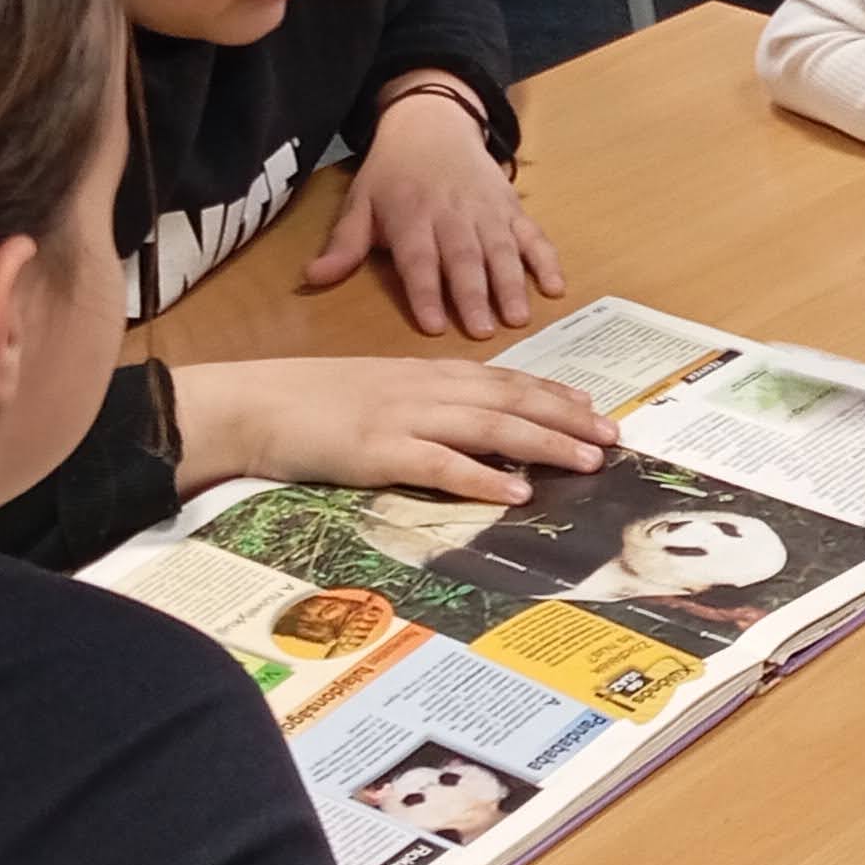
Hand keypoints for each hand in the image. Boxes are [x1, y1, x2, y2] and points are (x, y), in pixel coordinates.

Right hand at [172, 355, 613, 507]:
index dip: (551, 393)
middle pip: (510, 399)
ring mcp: (404, 418)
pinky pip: (440, 464)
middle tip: (613, 437)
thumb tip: (464, 427)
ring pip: (491, 426)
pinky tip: (516, 491)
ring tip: (588, 461)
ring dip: (545, 443)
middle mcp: (424, 388)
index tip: (591, 408)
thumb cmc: (307, 402)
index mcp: (424, 373)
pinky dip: (482, 477)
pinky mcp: (379, 451)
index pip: (503, 379)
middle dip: (567, 418)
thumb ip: (421, 405)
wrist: (251, 404)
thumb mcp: (375, 393)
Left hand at [316, 89, 563, 335]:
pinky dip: (546, 259)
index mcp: (410, 217)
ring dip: (512, 283)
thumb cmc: (392, 173)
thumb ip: (345, 246)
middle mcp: (451, 214)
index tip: (432, 325)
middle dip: (474, 295)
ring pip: (501, 248)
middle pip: (464, 258)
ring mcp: (487, 210)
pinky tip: (555, 286)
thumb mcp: (360, 204)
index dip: (425, 292)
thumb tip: (312, 278)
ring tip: (519, 317)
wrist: (432, 123)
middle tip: (483, 332)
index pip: (418, 259)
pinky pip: (533, 233)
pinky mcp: (511, 206)